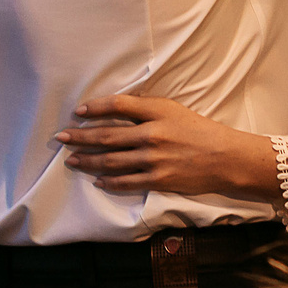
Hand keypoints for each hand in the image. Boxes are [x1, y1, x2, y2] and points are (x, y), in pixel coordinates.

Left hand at [57, 95, 279, 199]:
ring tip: (71, 160)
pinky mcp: (158, 179)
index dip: (96, 107)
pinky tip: (97, 180)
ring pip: (111, 160)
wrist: (226, 158)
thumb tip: (118, 109)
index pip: (119, 105)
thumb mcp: (175, 111)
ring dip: (87, 160)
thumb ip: (147, 109)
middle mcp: (153, 134)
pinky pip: (126, 181)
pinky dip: (108, 181)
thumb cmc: (201, 131)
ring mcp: (154, 159)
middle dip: (80, 137)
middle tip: (60, 137)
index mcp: (158, 112)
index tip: (79, 111)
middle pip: (107, 135)